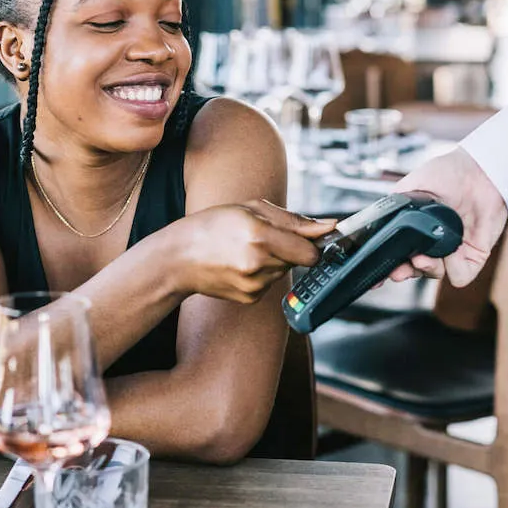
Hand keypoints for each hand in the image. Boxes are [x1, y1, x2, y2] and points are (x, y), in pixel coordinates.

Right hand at [162, 199, 335, 304]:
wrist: (178, 259)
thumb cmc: (213, 225)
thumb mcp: (251, 209)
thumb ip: (293, 220)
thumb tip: (329, 226)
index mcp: (259, 236)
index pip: (310, 252)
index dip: (316, 243)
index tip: (320, 237)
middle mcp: (258, 264)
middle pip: (300, 260)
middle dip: (292, 246)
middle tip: (268, 236)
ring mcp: (254, 285)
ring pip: (285, 270)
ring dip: (276, 259)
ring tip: (248, 248)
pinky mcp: (251, 298)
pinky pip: (272, 282)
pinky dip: (263, 272)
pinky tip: (241, 263)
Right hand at [389, 146, 507, 287]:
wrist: (480, 172)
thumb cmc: (448, 173)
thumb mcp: (412, 186)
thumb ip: (395, 205)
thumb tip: (381, 223)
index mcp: (415, 230)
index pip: (398, 255)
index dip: (387, 266)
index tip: (379, 274)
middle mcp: (432, 244)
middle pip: (413, 271)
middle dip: (403, 273)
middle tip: (397, 270)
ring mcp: (452, 252)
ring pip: (433, 275)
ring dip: (426, 269)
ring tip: (422, 257)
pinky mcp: (473, 257)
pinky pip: (459, 276)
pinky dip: (453, 267)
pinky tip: (451, 252)